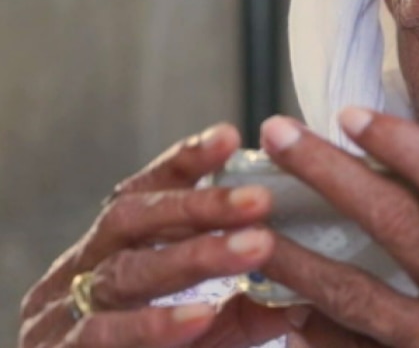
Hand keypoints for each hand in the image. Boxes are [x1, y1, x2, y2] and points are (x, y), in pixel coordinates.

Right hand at [18, 124, 297, 347]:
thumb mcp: (204, 332)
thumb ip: (246, 308)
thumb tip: (309, 287)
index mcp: (113, 250)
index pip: (146, 192)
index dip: (185, 163)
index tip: (231, 137)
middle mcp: (83, 271)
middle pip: (133, 218)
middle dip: (199, 205)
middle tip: (261, 198)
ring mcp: (62, 313)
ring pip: (125, 272)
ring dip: (193, 256)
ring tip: (255, 246)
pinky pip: (102, 334)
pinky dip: (153, 324)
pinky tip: (200, 316)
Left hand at [259, 109, 418, 347]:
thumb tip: (414, 175)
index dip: (405, 147)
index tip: (352, 116)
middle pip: (397, 225)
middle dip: (331, 174)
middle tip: (280, 136)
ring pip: (359, 296)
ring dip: (298, 258)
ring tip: (250, 226)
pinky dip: (317, 335)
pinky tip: (284, 311)